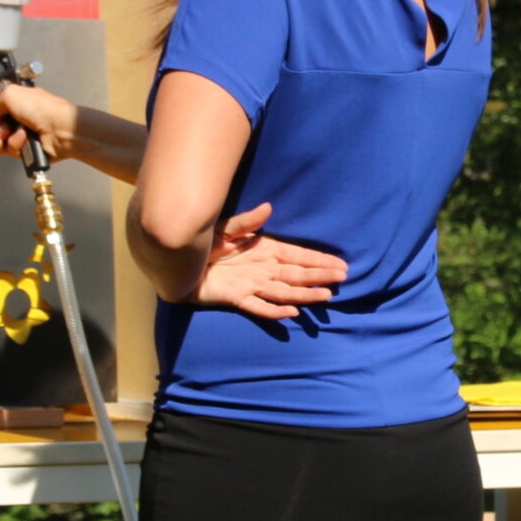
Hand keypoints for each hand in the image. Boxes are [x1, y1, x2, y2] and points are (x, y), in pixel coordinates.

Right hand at [0, 85, 78, 161]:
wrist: (61, 130)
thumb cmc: (42, 109)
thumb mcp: (11, 95)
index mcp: (19, 102)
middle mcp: (21, 118)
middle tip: (4, 130)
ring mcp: (23, 135)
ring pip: (0, 142)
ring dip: (5, 139)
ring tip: (19, 135)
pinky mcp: (27, 150)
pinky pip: (9, 151)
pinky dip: (14, 147)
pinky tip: (24, 142)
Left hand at [193, 203, 348, 318]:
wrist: (178, 263)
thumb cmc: (203, 244)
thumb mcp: (225, 228)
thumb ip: (247, 222)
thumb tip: (268, 208)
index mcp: (264, 250)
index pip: (298, 256)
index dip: (318, 260)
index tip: (339, 263)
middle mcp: (263, 269)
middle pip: (297, 274)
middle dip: (320, 276)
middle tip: (343, 278)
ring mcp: (251, 285)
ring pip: (284, 291)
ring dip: (305, 294)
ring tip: (325, 295)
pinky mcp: (237, 298)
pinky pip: (259, 307)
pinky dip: (275, 311)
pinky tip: (292, 313)